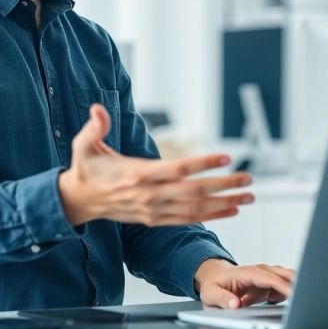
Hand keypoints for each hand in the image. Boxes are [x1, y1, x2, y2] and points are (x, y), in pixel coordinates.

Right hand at [58, 104, 254, 226]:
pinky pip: (189, 219)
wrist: (79, 201)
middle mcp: (149, 195)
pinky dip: (212, 215)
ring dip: (225, 202)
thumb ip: (94, 127)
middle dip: (224, 185)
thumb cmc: (86, 169)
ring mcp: (154, 210)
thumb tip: (96, 109)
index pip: (177, 169)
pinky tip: (231, 209)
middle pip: (194, 190)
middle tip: (248, 179)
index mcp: (137, 174)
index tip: (226, 157)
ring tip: (248, 196)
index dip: (203, 163)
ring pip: (196, 208)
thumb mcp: (84, 145)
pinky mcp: (156, 219)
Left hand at [194, 259, 295, 308]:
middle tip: (302, 298)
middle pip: (283, 274)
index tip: (293, 295)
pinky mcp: (267, 282)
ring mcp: (265, 276)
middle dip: (296, 283)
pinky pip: (283, 285)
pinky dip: (286, 293)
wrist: (214, 275)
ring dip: (292, 288)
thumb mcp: (212, 294)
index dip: (282, 287)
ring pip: (286, 278)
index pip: (269, 279)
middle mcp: (259, 271)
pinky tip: (276, 301)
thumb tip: (235, 304)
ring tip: (287, 302)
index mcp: (246, 273)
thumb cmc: (214, 284)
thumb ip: (223, 299)